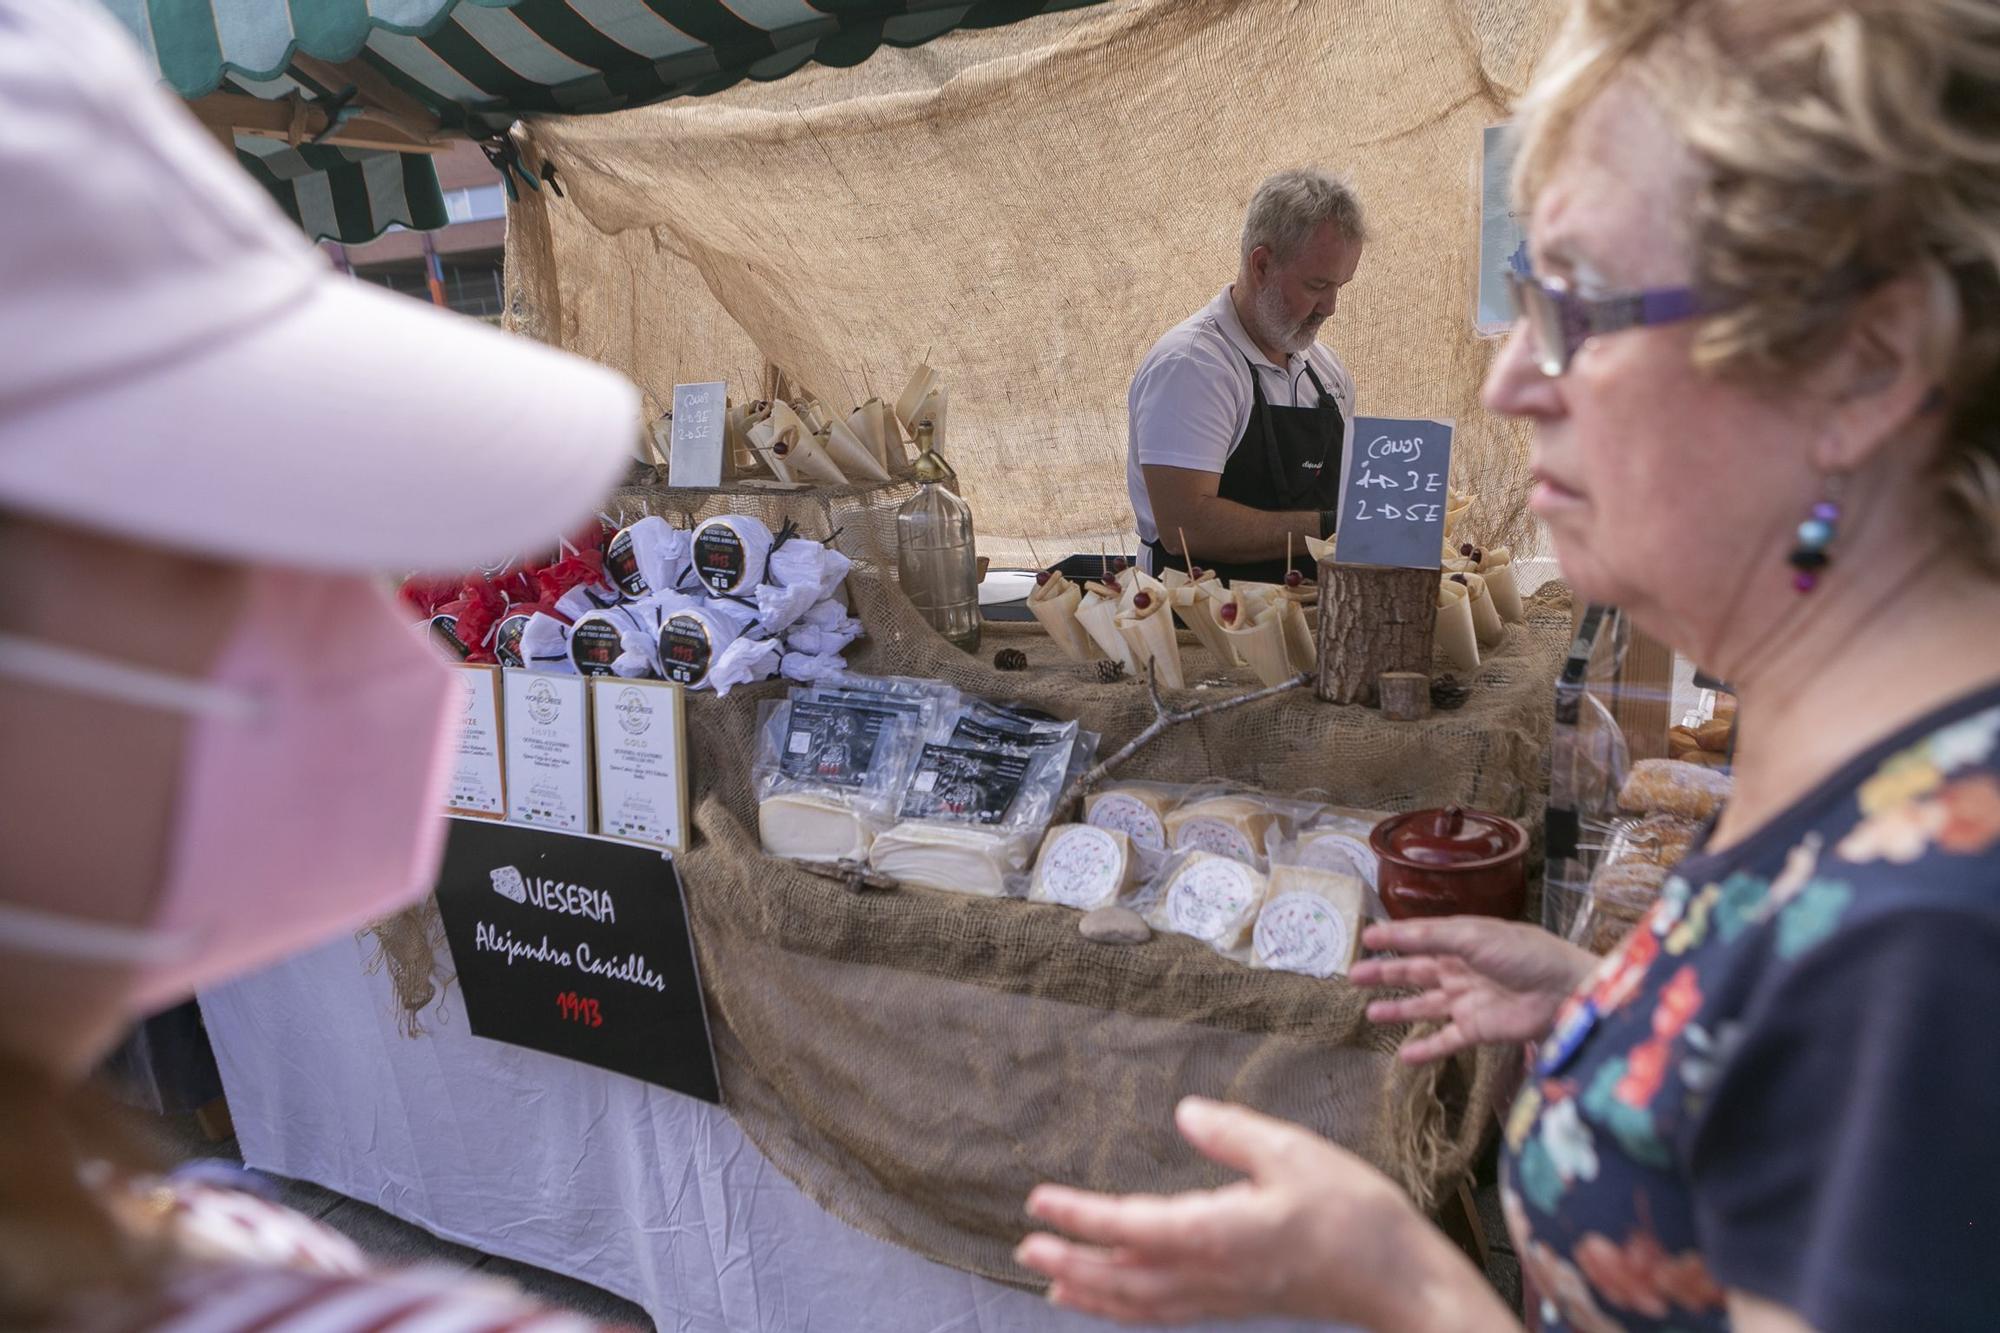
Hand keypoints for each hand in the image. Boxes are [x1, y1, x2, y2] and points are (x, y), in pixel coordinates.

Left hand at [1016, 1097, 1504, 1329]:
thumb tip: (1183, 1112)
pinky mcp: (1238, 1302)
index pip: (1130, 1227)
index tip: (1037, 1202)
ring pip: (1140, 1303)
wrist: (1401, 1282)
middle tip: (1024, 1246)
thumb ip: (1234, 1133)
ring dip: (1091, 1291)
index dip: (1080, 1217)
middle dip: (1071, 1262)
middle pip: (1123, 1277)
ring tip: (1048, 1280)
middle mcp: (1211, 1274)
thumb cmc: (1354, 1214)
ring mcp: (1223, 1296)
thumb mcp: (1296, 1153)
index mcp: (1217, 1234)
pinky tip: (1113, 1301)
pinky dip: (1127, 1309)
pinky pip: (1166, 1312)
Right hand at [1353, 916, 1596, 1064]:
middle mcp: (1461, 970)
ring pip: (1425, 1006)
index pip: (1419, 939)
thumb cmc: (1525, 954)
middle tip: (1354, 976)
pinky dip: (1425, 1049)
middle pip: (1415, 972)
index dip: (1392, 939)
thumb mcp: (1474, 936)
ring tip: (1370, 1015)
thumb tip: (1391, 933)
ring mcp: (1468, 1001)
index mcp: (1461, 942)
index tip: (1365, 938)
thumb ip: (1431, 937)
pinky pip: (1446, 1041)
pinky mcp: (1479, 1030)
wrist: (1564, 991)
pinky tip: (1403, 1056)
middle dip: (1385, 974)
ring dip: (1398, 1009)